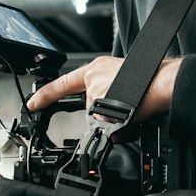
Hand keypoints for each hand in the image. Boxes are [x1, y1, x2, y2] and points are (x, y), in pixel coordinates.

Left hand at [28, 55, 181, 123]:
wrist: (163, 81)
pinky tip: (130, 113)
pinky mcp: (101, 105)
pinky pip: (106, 126)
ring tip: (131, 105)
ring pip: (98, 118)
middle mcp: (92, 79)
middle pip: (89, 107)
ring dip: (113, 118)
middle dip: (105, 112)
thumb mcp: (121, 77)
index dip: (45, 95)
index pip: (63, 83)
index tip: (32, 103)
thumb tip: (106, 107)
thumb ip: (107, 89)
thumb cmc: (150, 78)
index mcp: (96, 68)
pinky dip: (118, 127)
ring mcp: (95, 92)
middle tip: (126, 103)